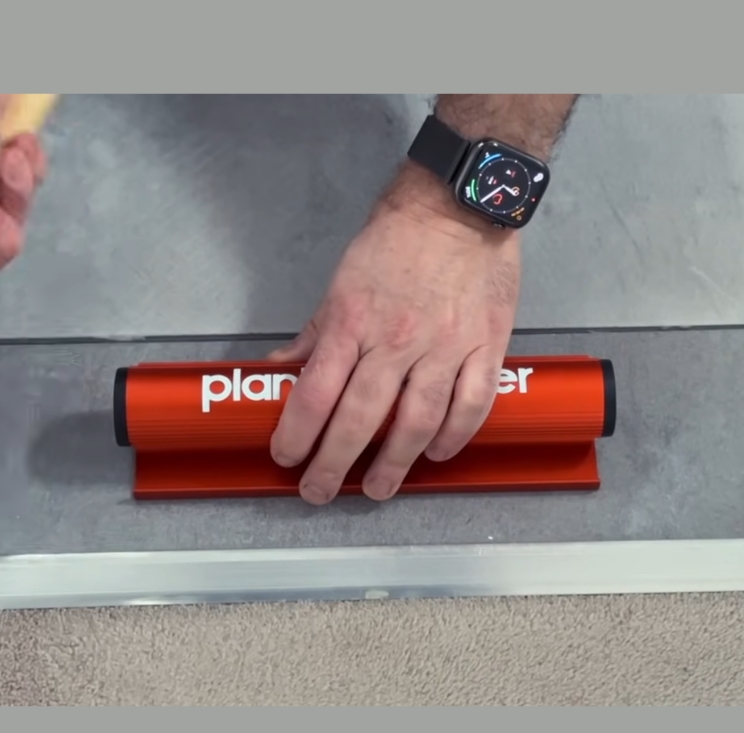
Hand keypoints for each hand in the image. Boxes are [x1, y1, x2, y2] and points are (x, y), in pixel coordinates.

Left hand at [268, 162, 521, 504]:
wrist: (458, 205)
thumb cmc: (394, 240)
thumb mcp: (341, 281)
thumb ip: (314, 332)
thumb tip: (281, 368)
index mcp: (353, 322)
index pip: (316, 393)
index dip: (297, 434)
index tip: (286, 459)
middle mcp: (396, 340)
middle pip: (361, 419)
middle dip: (334, 464)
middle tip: (320, 491)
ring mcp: (445, 346)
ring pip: (418, 421)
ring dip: (394, 463)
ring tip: (378, 488)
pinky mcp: (486, 345)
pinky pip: (472, 403)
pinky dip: (454, 437)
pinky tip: (438, 454)